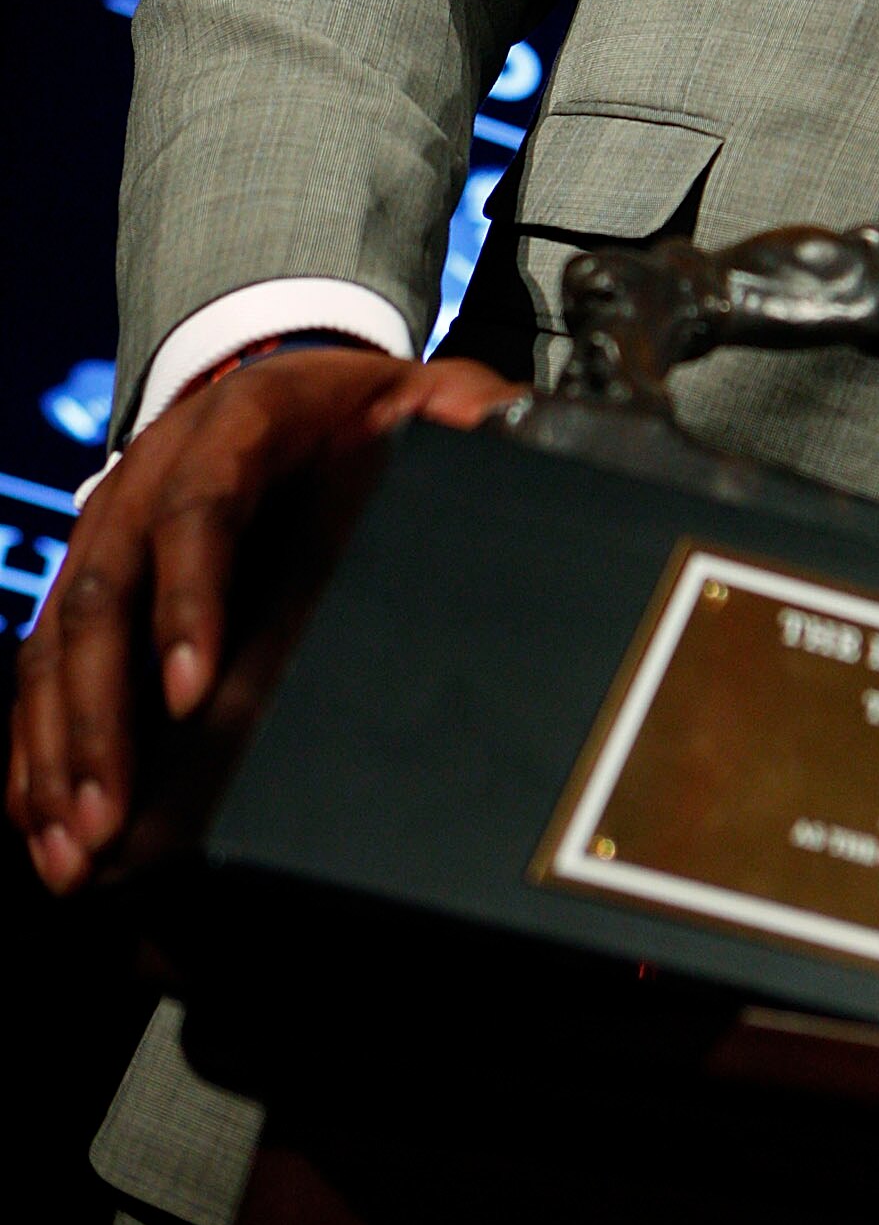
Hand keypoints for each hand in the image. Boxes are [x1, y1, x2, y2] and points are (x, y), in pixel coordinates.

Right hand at [8, 347, 516, 894]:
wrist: (286, 377)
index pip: (198, 509)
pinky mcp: (87, 578)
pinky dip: (34, 749)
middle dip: (98, 716)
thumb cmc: (352, 406)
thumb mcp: (415, 389)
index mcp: (235, 425)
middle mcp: (151, 475)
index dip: (185, 600)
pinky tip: (45, 824)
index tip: (187, 692)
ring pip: (56, 641)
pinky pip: (40, 666)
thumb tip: (487, 422)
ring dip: (57, 750)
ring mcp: (108, 529)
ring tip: (73, 847)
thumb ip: (459, 405)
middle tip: (109, 813)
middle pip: (103, 594)